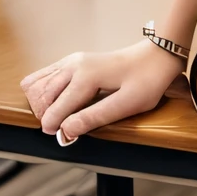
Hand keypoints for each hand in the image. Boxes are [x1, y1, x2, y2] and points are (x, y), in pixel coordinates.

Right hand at [20, 40, 186, 144]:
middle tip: (60, 129)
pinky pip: (47, 74)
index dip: (54, 126)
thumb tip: (65, 131)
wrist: (157, 57)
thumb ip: (94, 118)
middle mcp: (74, 65)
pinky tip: (52, 102)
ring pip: (39, 83)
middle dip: (46, 115)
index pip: (56, 107)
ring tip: (57, 117)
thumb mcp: (126, 104)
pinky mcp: (75, 61)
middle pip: (43, 95)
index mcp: (85, 77)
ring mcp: (73, 61)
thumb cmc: (147, 80)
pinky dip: (41, 89)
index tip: (60, 138)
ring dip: (41, 103)